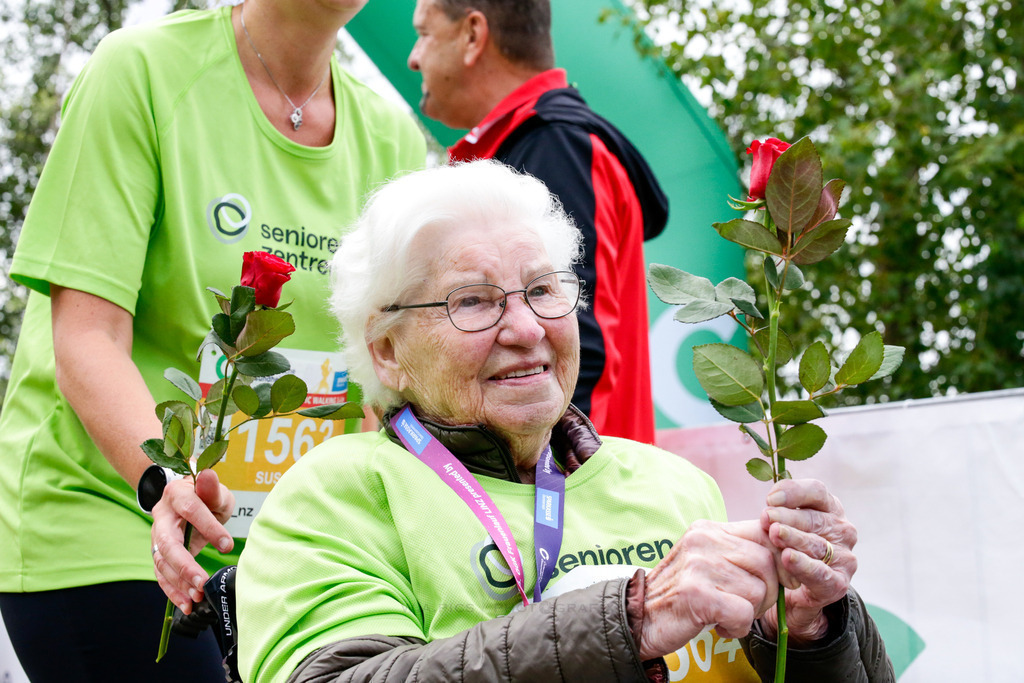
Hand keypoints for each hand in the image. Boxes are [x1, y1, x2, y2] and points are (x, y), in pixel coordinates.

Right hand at [151, 469, 234, 612]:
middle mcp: (162, 517)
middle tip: (203, 582)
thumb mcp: (215, 490)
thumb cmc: (206, 496)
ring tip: (197, 597)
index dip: (209, 528)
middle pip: (167, 543)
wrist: (186, 500)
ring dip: (179, 583)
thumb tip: (209, 475)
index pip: (191, 510)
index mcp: (177, 495)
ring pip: (161, 562)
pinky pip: (161, 574)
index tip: (228, 546)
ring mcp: (156, 536)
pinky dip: (173, 591)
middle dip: (185, 565)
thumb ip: (212, 488)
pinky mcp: (159, 554)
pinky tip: (187, 604)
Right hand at [639, 520, 780, 658]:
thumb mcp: (707, 562)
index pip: (763, 531)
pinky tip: (718, 626)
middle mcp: (703, 541)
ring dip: (749, 613)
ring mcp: (699, 566)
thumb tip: (787, 554)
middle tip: (743, 605)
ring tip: (724, 615)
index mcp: (707, 530)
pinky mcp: (698, 594)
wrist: (638, 619)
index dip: (781, 557)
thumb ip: (738, 553)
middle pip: (767, 562)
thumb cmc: (679, 594)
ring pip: (759, 590)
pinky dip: (737, 628)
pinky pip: (743, 614)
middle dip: (767, 592)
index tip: (781, 579)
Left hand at [757, 478, 856, 643]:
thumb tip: (768, 506)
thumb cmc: (786, 550)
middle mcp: (841, 530)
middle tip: (766, 517)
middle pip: (813, 518)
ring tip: (774, 534)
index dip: (794, 492)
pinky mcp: (840, 582)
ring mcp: (844, 557)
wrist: (795, 596)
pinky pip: (820, 572)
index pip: (816, 491)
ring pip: (816, 544)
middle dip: (787, 516)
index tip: (770, 499)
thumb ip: (777, 515)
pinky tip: (788, 558)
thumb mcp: (781, 527)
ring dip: (793, 538)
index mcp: (829, 509)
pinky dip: (803, 565)